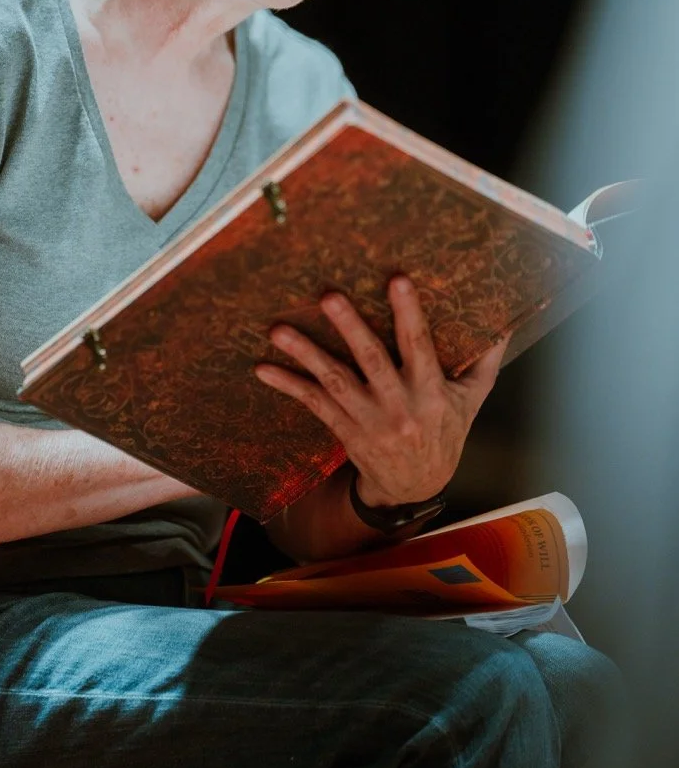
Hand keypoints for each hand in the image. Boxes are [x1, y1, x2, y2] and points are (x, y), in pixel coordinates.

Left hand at [255, 276, 507, 507]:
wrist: (415, 488)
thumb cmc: (445, 434)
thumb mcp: (471, 402)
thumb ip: (484, 362)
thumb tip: (504, 323)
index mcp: (431, 392)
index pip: (419, 346)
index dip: (408, 313)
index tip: (397, 279)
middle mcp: (398, 406)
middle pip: (371, 360)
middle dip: (349, 327)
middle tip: (328, 296)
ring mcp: (368, 420)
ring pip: (334, 381)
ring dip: (304, 354)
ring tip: (278, 329)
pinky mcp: (345, 430)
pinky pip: (313, 404)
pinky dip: (288, 386)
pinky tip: (263, 368)